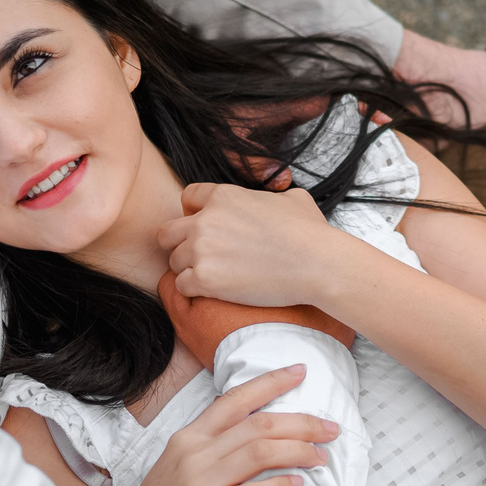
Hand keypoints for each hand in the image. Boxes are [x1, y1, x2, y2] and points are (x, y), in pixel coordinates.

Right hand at [112, 364, 339, 485]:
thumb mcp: (177, 464)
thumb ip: (210, 444)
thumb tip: (250, 427)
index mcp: (189, 437)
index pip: (236, 399)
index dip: (271, 382)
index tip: (301, 371)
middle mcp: (194, 453)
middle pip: (258, 425)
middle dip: (302, 423)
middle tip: (332, 429)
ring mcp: (196, 483)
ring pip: (258, 453)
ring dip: (298, 452)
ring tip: (321, 457)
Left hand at [160, 181, 352, 308]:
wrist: (317, 264)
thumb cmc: (310, 233)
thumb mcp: (292, 198)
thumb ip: (271, 195)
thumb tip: (278, 195)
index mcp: (223, 196)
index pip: (187, 198)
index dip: (193, 213)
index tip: (206, 228)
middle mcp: (206, 220)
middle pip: (168, 232)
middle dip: (180, 243)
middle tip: (201, 256)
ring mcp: (202, 250)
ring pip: (173, 261)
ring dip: (189, 269)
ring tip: (214, 277)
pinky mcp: (205, 279)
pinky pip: (181, 285)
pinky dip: (195, 290)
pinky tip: (215, 290)